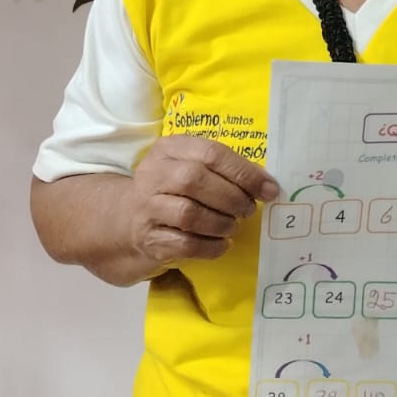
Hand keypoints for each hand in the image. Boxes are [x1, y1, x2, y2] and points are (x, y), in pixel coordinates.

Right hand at [125, 137, 278, 272]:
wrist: (128, 220)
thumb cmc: (172, 190)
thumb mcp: (192, 167)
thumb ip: (225, 169)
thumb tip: (266, 183)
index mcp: (169, 149)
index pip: (211, 153)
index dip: (244, 173)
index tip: (269, 189)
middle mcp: (153, 174)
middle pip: (195, 180)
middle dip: (231, 198)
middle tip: (247, 210)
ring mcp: (148, 207)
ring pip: (189, 213)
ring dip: (221, 223)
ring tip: (232, 226)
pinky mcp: (149, 238)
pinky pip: (184, 244)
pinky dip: (210, 246)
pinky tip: (221, 244)